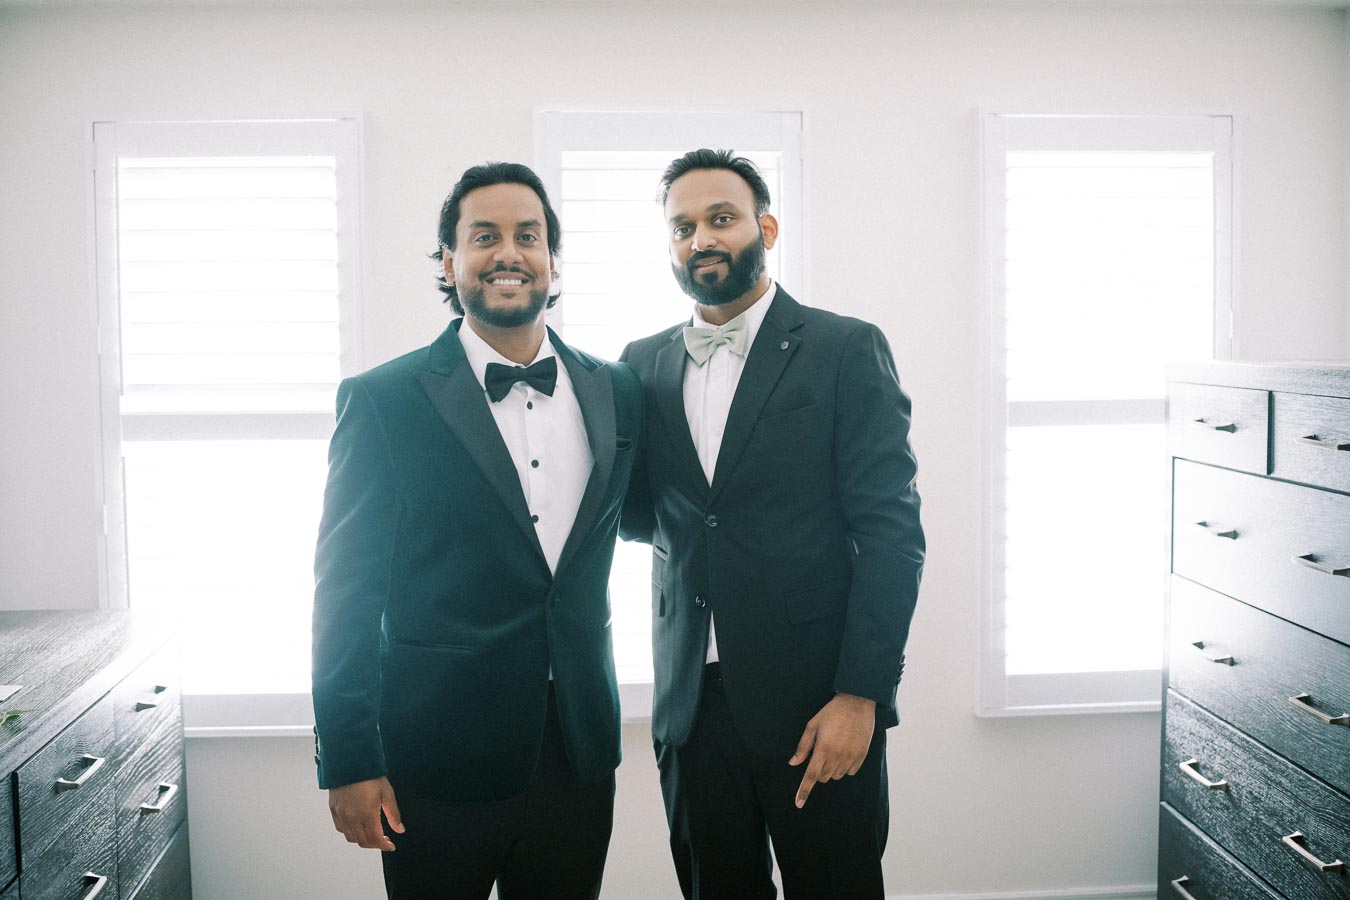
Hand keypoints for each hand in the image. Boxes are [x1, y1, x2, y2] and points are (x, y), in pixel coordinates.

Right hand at [328, 776, 404, 850]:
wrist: (350, 762)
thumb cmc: (370, 776)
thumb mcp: (387, 793)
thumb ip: (393, 814)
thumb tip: (400, 829)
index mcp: (366, 814)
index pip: (375, 839)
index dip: (384, 846)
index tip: (391, 846)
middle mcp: (351, 817)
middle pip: (362, 842)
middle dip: (375, 844)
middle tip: (384, 840)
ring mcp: (341, 814)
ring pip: (351, 837)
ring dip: (362, 839)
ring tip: (372, 833)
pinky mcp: (333, 810)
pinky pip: (341, 828)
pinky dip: (350, 832)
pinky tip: (358, 826)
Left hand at [788, 693, 875, 808]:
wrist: (857, 703)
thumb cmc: (832, 713)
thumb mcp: (813, 726)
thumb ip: (803, 747)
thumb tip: (793, 763)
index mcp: (823, 749)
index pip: (811, 777)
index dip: (804, 791)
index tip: (799, 804)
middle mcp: (838, 757)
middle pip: (823, 778)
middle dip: (818, 771)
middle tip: (820, 753)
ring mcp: (851, 757)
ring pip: (836, 776)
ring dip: (831, 769)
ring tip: (832, 750)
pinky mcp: (861, 756)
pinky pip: (850, 772)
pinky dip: (844, 767)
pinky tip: (844, 752)